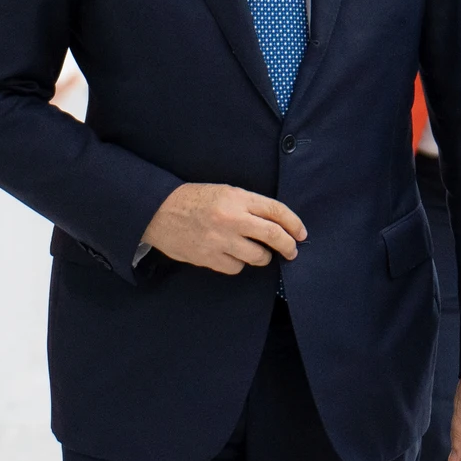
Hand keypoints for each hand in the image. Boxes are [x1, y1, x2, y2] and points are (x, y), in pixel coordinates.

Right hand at [140, 183, 306, 274]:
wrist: (159, 211)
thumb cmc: (195, 199)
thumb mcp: (225, 192)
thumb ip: (250, 205)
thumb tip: (277, 223)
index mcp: (238, 198)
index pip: (277, 211)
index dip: (294, 224)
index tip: (301, 234)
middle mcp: (232, 219)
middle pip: (273, 236)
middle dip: (288, 246)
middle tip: (291, 251)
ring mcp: (221, 240)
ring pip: (257, 257)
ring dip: (262, 257)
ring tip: (257, 252)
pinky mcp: (209, 257)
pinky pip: (236, 267)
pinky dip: (238, 263)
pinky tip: (232, 255)